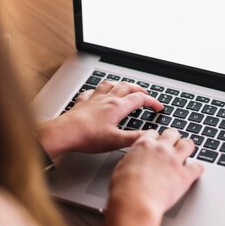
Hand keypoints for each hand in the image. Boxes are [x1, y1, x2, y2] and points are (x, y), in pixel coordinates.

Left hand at [35, 80, 163, 158]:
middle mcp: (107, 99)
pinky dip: (98, 91)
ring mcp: (94, 99)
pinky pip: (92, 92)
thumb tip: (149, 135)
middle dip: (139, 89)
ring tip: (124, 87)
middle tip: (145, 93)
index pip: (140, 99)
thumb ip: (134, 137)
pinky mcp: (82, 102)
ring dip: (120, 84)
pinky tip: (97, 94)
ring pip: (110, 85)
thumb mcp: (116, 141)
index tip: (159, 107)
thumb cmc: (88, 137)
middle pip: (127, 87)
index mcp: (117, 106)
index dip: (152, 101)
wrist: (65, 132)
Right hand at [109, 128, 203, 218]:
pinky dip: (198, 169)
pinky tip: (196, 171)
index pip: (154, 133)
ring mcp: (174, 161)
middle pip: (173, 134)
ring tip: (187, 154)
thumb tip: (133, 161)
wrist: (134, 202)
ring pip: (188, 144)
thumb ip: (132, 159)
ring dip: (187, 148)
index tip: (158, 142)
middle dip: (174, 139)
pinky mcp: (185, 175)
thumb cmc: (124, 189)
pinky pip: (198, 167)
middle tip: (173, 146)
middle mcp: (161, 149)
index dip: (157, 138)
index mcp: (144, 145)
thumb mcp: (121, 167)